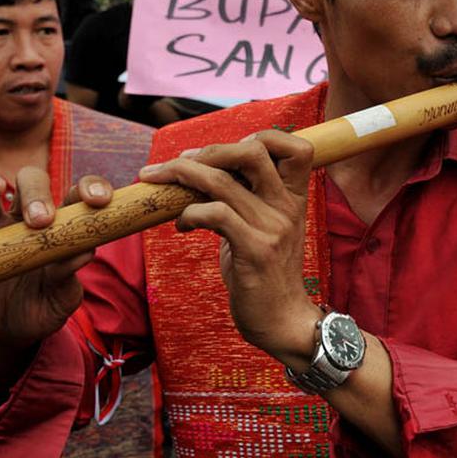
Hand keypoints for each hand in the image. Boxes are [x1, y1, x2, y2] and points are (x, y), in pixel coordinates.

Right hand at [0, 168, 112, 348]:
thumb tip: (82, 253)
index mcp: (57, 228)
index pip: (75, 197)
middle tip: (41, 222)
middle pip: (30, 184)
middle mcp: (23, 220)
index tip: (99, 201)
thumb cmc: (40, 309)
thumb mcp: (61, 300)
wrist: (4, 337)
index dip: (89, 190)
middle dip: (37, 194)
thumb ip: (70, 278)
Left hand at [137, 131, 322, 365]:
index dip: (261, 136)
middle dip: (209, 149)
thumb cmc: (266, 272)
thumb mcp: (264, 228)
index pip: (295, 145)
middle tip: (181, 161)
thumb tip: (202, 173)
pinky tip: (182, 225)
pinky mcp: (255, 251)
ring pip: (222, 181)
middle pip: (254, 150)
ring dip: (182, 175)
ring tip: (161, 183)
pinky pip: (215, 214)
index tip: (225, 152)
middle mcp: (287, 206)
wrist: (282, 321)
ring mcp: (272, 227)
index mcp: (294, 197)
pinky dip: (189, 212)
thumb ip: (245, 199)